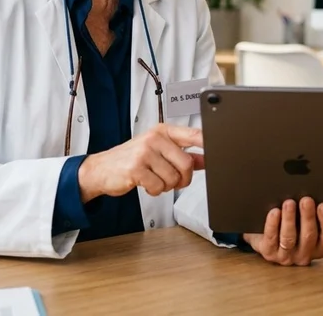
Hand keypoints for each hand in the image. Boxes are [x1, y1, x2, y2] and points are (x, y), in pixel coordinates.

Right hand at [78, 124, 204, 200]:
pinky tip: (146, 184)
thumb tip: (206, 159)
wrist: (102, 169)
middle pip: (187, 163)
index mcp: (163, 132)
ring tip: (155, 179)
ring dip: (167, 186)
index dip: (208, 143)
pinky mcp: (136, 169)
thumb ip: (182, 154)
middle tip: (174, 181)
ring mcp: (144, 152)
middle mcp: (154, 139)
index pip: (193, 134)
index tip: (221, 149)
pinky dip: (155, 191)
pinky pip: (159, 187)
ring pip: (173, 178)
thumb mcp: (157, 151)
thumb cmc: (131, 159)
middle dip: (184, 179)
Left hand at [242, 197, 322, 266]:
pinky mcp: (269, 253)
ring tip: (289, 203)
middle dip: (308, 217)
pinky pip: (271, 238)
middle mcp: (305, 254)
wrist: (266, 238)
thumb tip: (313, 194)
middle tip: (306, 200)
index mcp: (319, 247)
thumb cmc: (292, 225)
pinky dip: (273, 224)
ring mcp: (287, 256)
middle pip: (309, 236)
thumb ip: (312, 213)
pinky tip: (274, 212)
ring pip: (289, 238)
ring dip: (290, 219)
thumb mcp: (305, 221)